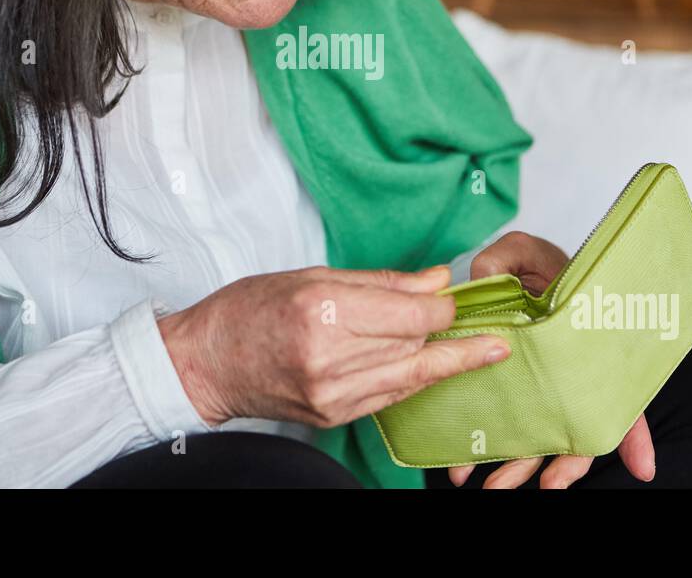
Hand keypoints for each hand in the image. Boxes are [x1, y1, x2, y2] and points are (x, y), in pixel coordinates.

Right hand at [156, 265, 511, 428]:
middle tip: (476, 318)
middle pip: (415, 341)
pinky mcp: (333, 416)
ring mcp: (332, 393)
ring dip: (445, 358)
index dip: (443, 303)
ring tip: (485, 349)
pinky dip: (414, 379)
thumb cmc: (250, 309)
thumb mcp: (312, 276)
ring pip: (412, 373)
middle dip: (444, 326)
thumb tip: (436, 279)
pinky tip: (434, 367)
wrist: (206, 363)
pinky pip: (391, 396)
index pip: (412, 310)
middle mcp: (331, 356)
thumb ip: (381, 282)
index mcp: (325, 310)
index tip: (456, 295)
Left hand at [447, 231, 656, 488]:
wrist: (509, 271)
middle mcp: (570, 373)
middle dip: (556, 466)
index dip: (633, 431)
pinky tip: (465, 467)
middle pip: (576, 427)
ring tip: (488, 486)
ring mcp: (543, 386)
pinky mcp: (513, 390)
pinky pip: (509, 427)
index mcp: (586, 343)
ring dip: (519, 467)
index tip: (641, 470)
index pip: (621, 392)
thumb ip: (502, 261)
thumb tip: (484, 281)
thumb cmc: (529, 261)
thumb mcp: (518, 250)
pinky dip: (492, 451)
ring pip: (541, 436)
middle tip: (518, 484)